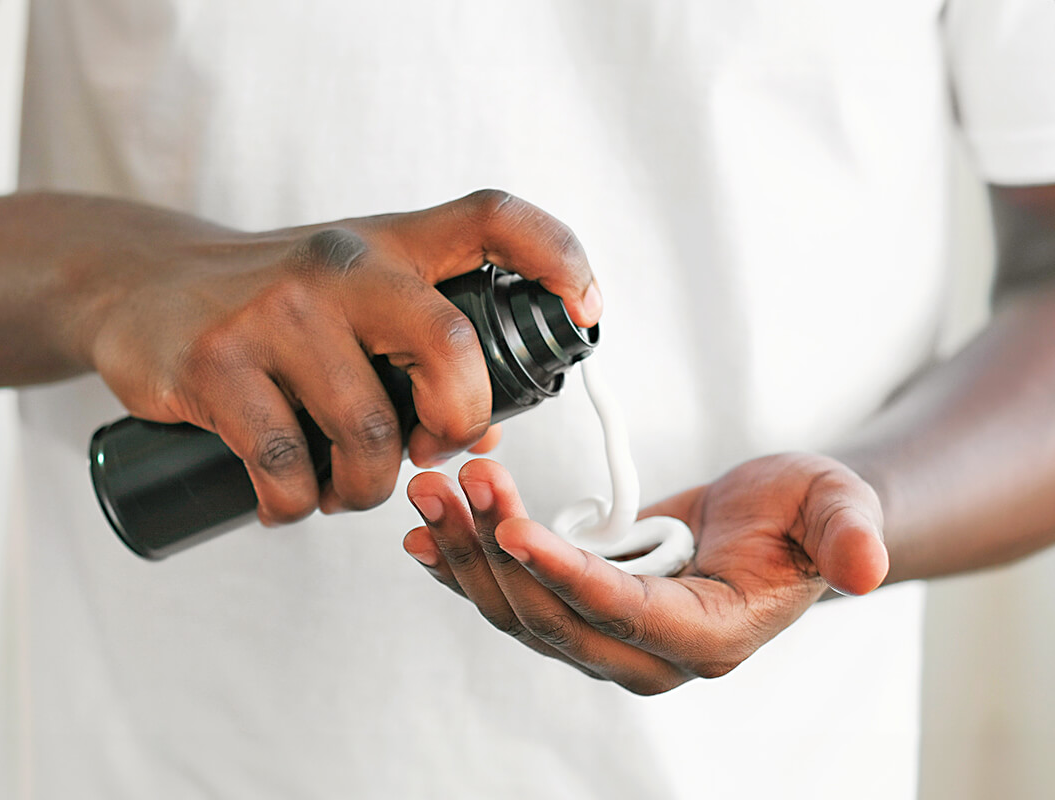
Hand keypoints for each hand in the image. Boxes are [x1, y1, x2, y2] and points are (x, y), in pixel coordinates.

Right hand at [83, 190, 599, 523]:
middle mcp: (339, 267)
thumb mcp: (354, 300)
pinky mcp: (214, 364)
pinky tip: (287, 499)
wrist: (142, 289)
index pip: (493, 220)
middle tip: (430, 450)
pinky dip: (297, 505)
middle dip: (457, 424)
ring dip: (366, 488)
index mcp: (389, 245)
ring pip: (367, 434)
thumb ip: (421, 347)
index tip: (586, 313)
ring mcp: (274, 312)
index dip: (558, 259)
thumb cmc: (276, 307)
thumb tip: (491, 432)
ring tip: (341, 486)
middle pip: (449, 348)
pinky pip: (287, 468)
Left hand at [403, 454, 888, 693]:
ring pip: (519, 609)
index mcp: (709, 635)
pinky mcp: (575, 611)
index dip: (566, 573)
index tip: (512, 526)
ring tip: (433, 488)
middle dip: (496, 550)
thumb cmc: (801, 514)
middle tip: (458, 479)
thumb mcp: (835, 505)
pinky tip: (421, 539)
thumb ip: (847, 534)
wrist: (768, 524)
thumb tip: (865, 569)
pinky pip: (509, 598)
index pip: (623, 613)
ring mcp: (605, 638)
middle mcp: (647, 653)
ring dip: (467, 551)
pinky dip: (463, 568)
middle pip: (553, 616)